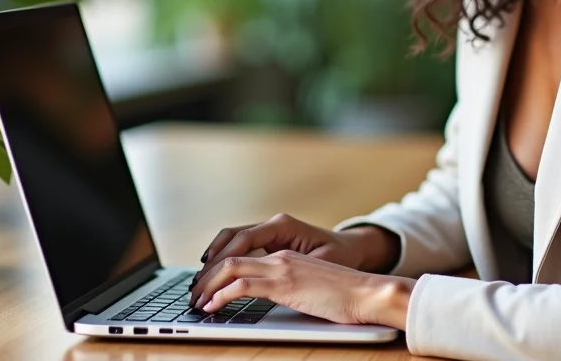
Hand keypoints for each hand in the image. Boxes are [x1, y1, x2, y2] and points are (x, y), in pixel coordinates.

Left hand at [192, 249, 413, 328]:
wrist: (368, 293)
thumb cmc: (346, 296)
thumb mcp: (311, 288)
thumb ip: (290, 288)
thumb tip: (272, 300)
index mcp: (286, 256)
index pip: (241, 254)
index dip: (217, 268)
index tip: (205, 284)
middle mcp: (280, 256)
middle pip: (229, 257)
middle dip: (205, 276)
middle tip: (193, 294)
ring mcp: (282, 268)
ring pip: (229, 267)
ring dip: (207, 285)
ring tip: (197, 302)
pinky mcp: (284, 284)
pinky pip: (241, 285)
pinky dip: (220, 296)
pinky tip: (213, 307)